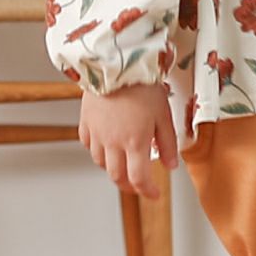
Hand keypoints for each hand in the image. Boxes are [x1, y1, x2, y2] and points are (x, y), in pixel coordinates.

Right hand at [78, 81, 178, 199]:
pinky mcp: (86, 121)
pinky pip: (89, 145)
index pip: (139, 179)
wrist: (115, 61)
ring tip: (123, 165)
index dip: (147, 192)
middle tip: (138, 185)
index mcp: (135, 143)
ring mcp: (97, 133)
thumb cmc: (142, 85)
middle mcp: (113, 142)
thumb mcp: (164, 115)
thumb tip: (170, 165)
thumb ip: (168, 144)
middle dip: (129, 186)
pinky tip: (106, 147)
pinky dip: (98, 152)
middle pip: (117, 176)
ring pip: (101, 163)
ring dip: (113, 169)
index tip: (154, 195)